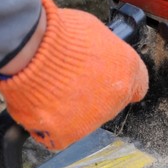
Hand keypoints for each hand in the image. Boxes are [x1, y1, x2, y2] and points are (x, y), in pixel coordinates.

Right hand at [0, 0, 147, 150]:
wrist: (30, 50)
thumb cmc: (58, 34)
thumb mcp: (95, 32)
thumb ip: (104, 52)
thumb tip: (98, 56)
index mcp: (128, 70)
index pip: (137, 87)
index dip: (117, 83)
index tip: (105, 81)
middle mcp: (117, 98)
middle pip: (107, 104)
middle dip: (90, 96)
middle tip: (68, 82)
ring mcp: (93, 119)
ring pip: (83, 120)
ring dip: (69, 110)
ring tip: (49, 90)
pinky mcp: (67, 134)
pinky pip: (59, 135)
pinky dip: (47, 125)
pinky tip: (40, 107)